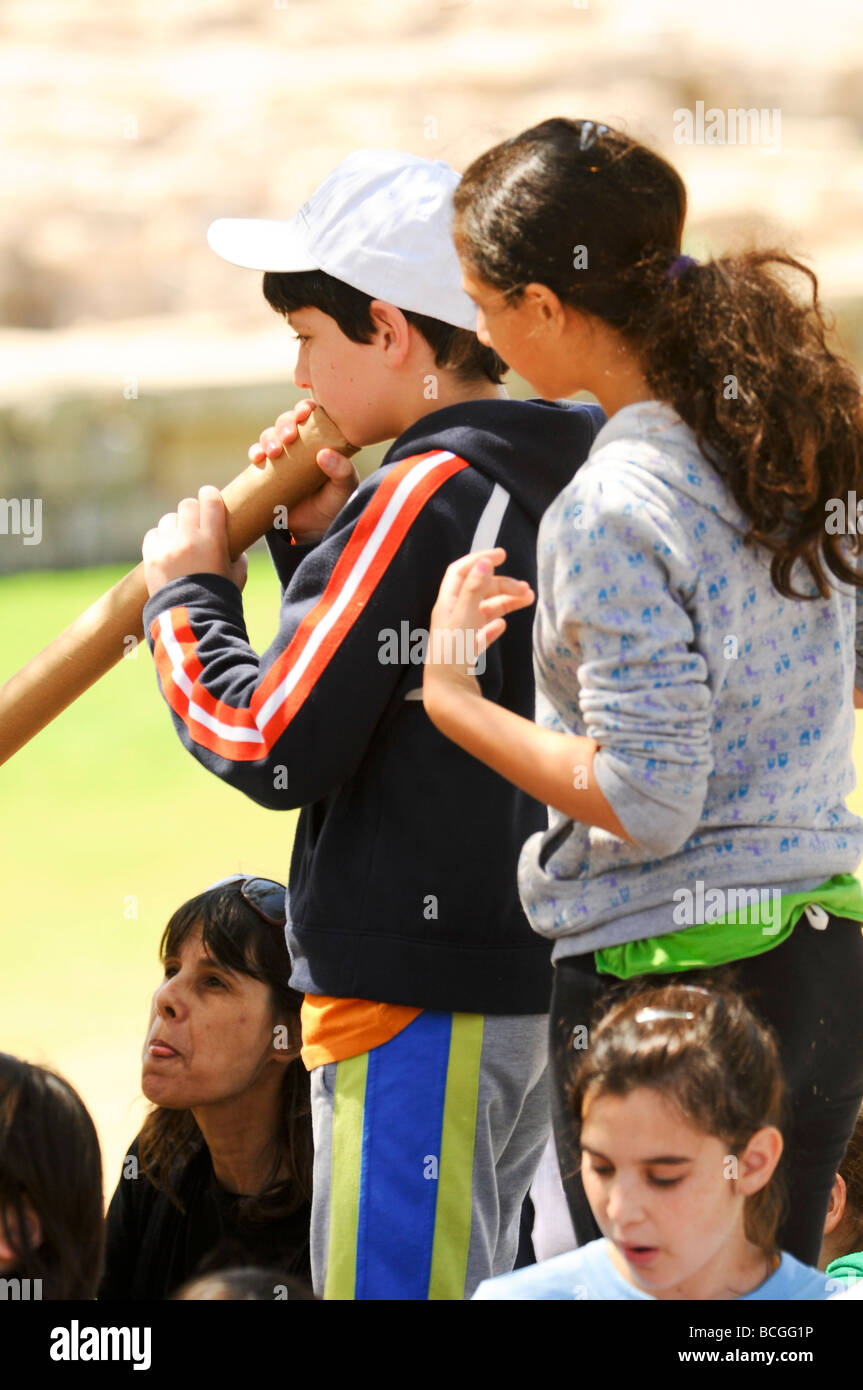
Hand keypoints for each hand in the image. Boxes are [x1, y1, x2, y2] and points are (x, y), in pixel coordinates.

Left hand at [142, 486, 247, 597]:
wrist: (192, 620)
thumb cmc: (220, 599)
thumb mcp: (238, 575)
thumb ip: (238, 556)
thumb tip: (236, 548)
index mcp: (213, 540)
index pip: (210, 500)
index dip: (210, 495)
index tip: (210, 498)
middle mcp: (188, 539)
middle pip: (187, 506)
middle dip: (193, 512)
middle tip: (196, 523)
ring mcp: (167, 547)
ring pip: (169, 519)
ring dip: (176, 526)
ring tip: (181, 541)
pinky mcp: (151, 557)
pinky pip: (153, 534)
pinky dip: (161, 539)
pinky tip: (168, 550)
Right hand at [249, 398, 358, 542]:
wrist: (313, 531)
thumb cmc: (335, 504)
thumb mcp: (344, 488)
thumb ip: (342, 472)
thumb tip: (324, 455)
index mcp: (322, 440)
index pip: (313, 415)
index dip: (305, 408)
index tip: (303, 415)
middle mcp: (301, 443)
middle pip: (288, 421)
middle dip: (285, 424)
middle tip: (288, 437)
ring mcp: (283, 456)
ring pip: (271, 435)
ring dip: (269, 438)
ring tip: (274, 452)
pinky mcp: (268, 470)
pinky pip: (258, 455)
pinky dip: (255, 452)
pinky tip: (258, 458)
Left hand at [423, 548, 533, 704]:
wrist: (447, 693)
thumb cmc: (452, 654)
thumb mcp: (465, 617)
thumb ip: (475, 589)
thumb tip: (485, 561)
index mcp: (446, 604)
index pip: (461, 571)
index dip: (480, 558)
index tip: (503, 555)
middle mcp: (451, 615)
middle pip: (478, 591)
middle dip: (503, 585)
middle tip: (528, 590)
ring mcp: (458, 634)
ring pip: (484, 611)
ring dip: (505, 603)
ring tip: (527, 601)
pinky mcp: (466, 651)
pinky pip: (481, 632)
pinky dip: (493, 625)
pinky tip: (503, 626)